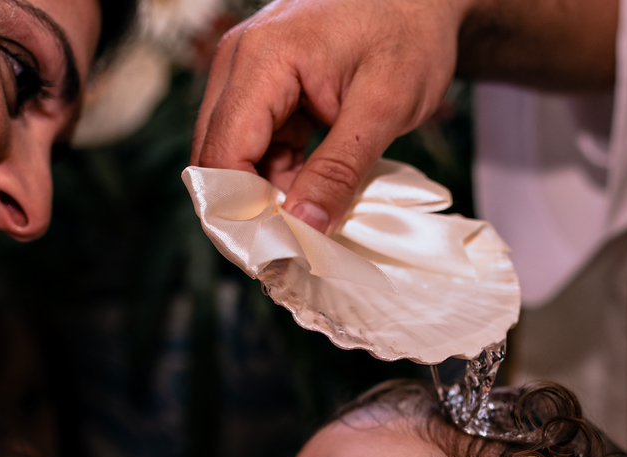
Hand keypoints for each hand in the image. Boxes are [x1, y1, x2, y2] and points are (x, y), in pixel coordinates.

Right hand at [192, 0, 467, 233]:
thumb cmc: (409, 35)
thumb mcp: (383, 108)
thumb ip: (340, 169)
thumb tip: (304, 225)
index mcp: (262, 59)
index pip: (224, 152)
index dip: (241, 209)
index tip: (279, 250)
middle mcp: (239, 62)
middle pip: (217, 156)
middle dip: (251, 206)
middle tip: (297, 245)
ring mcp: (247, 73)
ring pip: (235, 155)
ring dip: (268, 192)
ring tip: (317, 216)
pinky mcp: (264, 87)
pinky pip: (257, 144)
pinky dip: (281, 174)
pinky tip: (316, 191)